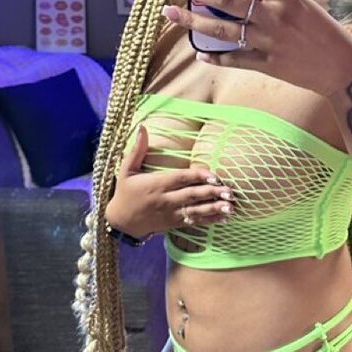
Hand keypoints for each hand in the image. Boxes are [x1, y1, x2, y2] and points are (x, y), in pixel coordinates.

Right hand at [105, 124, 232, 236]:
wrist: (120, 222)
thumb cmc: (125, 192)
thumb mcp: (126, 170)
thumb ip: (137, 150)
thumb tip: (142, 127)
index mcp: (156, 184)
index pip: (180, 178)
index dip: (197, 176)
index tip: (214, 175)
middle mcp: (165, 199)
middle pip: (191, 195)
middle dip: (211, 193)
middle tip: (230, 191)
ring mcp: (170, 213)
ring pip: (195, 211)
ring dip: (214, 209)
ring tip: (230, 207)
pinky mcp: (173, 223)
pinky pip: (194, 222)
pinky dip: (209, 220)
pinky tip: (224, 218)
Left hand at [160, 0, 351, 97]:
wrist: (344, 68)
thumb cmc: (326, 33)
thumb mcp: (303, 5)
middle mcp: (273, 16)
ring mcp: (268, 42)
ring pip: (222, 29)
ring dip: (192, 22)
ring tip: (170, 14)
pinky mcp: (267, 65)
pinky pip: (234, 59)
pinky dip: (216, 57)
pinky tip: (200, 54)